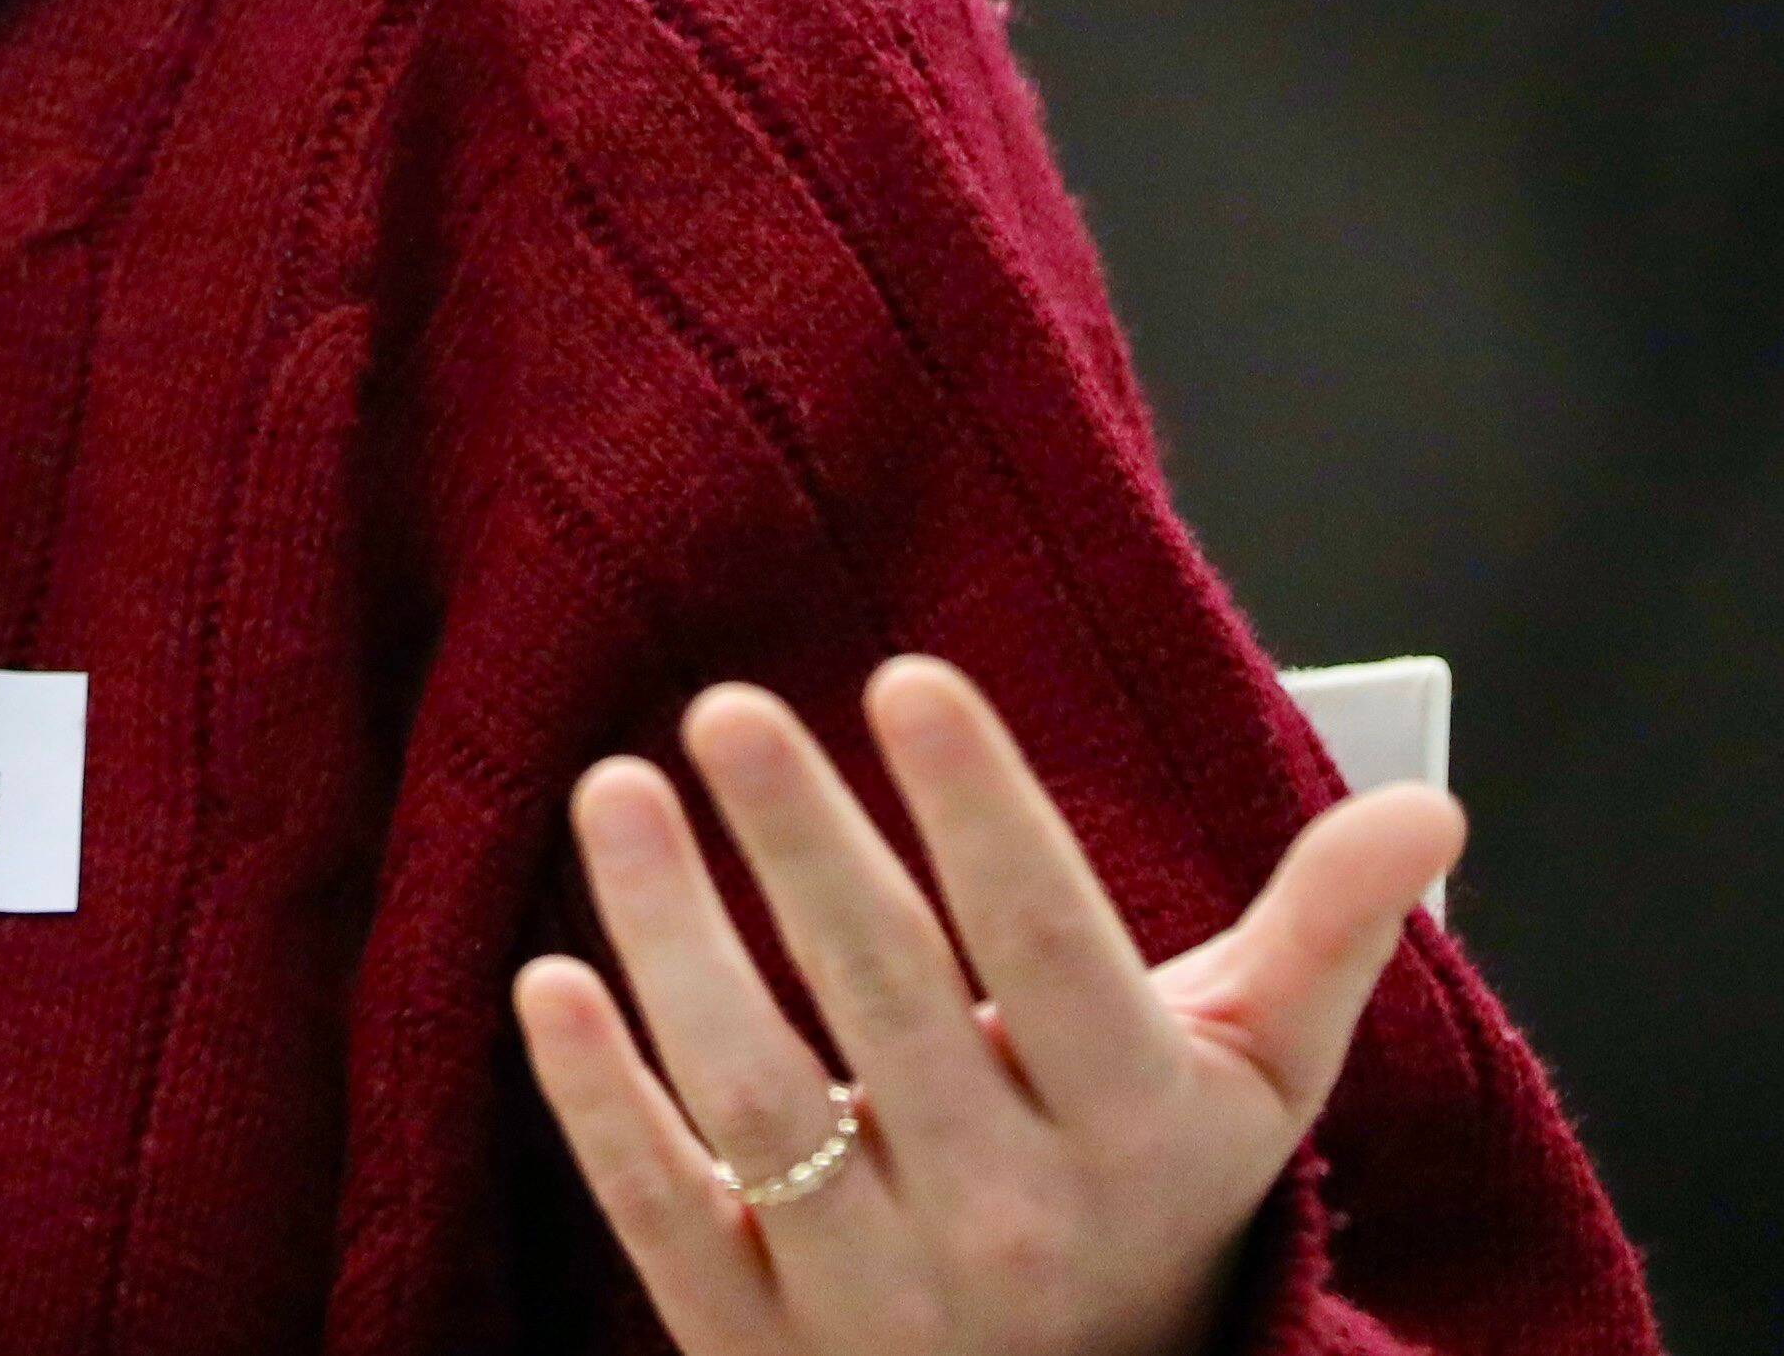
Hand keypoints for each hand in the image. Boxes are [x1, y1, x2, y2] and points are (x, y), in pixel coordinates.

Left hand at [514, 657, 1461, 1355]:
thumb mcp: (1251, 1084)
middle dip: (806, 850)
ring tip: (614, 788)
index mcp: (1133, 1130)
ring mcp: (877, 1291)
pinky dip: (598, 1104)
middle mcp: (1011, 1219)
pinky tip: (545, 978)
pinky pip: (666, 1214)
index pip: (1051, 951)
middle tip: (726, 705)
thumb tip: (1425, 804)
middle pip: (894, 1009)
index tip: (910, 680)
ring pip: (762, 1104)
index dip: (983, 815)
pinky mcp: (755, 1340)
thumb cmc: (1151, 1196)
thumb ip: (1321, 938)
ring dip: (674, 942)